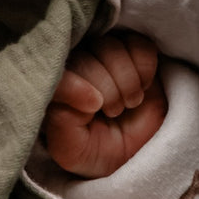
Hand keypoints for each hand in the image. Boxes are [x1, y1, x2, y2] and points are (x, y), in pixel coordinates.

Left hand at [44, 32, 166, 177]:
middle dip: (107, 90)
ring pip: (112, 48)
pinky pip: (139, 44)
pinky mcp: (133, 50)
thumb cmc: (95, 151)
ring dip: (127, 80)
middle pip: (86, 57)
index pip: (54, 72)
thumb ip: (62, 122)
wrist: (134, 154)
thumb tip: (85, 94)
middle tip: (114, 112)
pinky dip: (145, 68)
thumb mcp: (70, 151)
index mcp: (53, 87)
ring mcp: (103, 54)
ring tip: (130, 103)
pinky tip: (143, 86)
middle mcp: (75, 65)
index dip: (74, 86)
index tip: (94, 107)